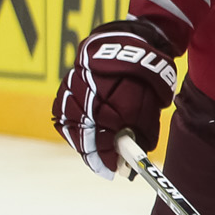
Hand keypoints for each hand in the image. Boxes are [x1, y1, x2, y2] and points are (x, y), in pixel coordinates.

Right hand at [52, 19, 179, 177]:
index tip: (116, 172)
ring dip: (83, 141)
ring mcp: (72, 91)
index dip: (109, 160)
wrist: (130, 42)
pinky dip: (73, 126)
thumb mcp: (150, 106)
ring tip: (95, 153)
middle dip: (96, 154)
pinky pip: (63, 113)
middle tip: (106, 167)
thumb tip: (135, 153)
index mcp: (107, 105)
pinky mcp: (65, 86)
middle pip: (83, 137)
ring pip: (70, 126)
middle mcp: (85, 99)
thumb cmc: (145, 76)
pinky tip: (83, 134)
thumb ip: (141, 130)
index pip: (103, 142)